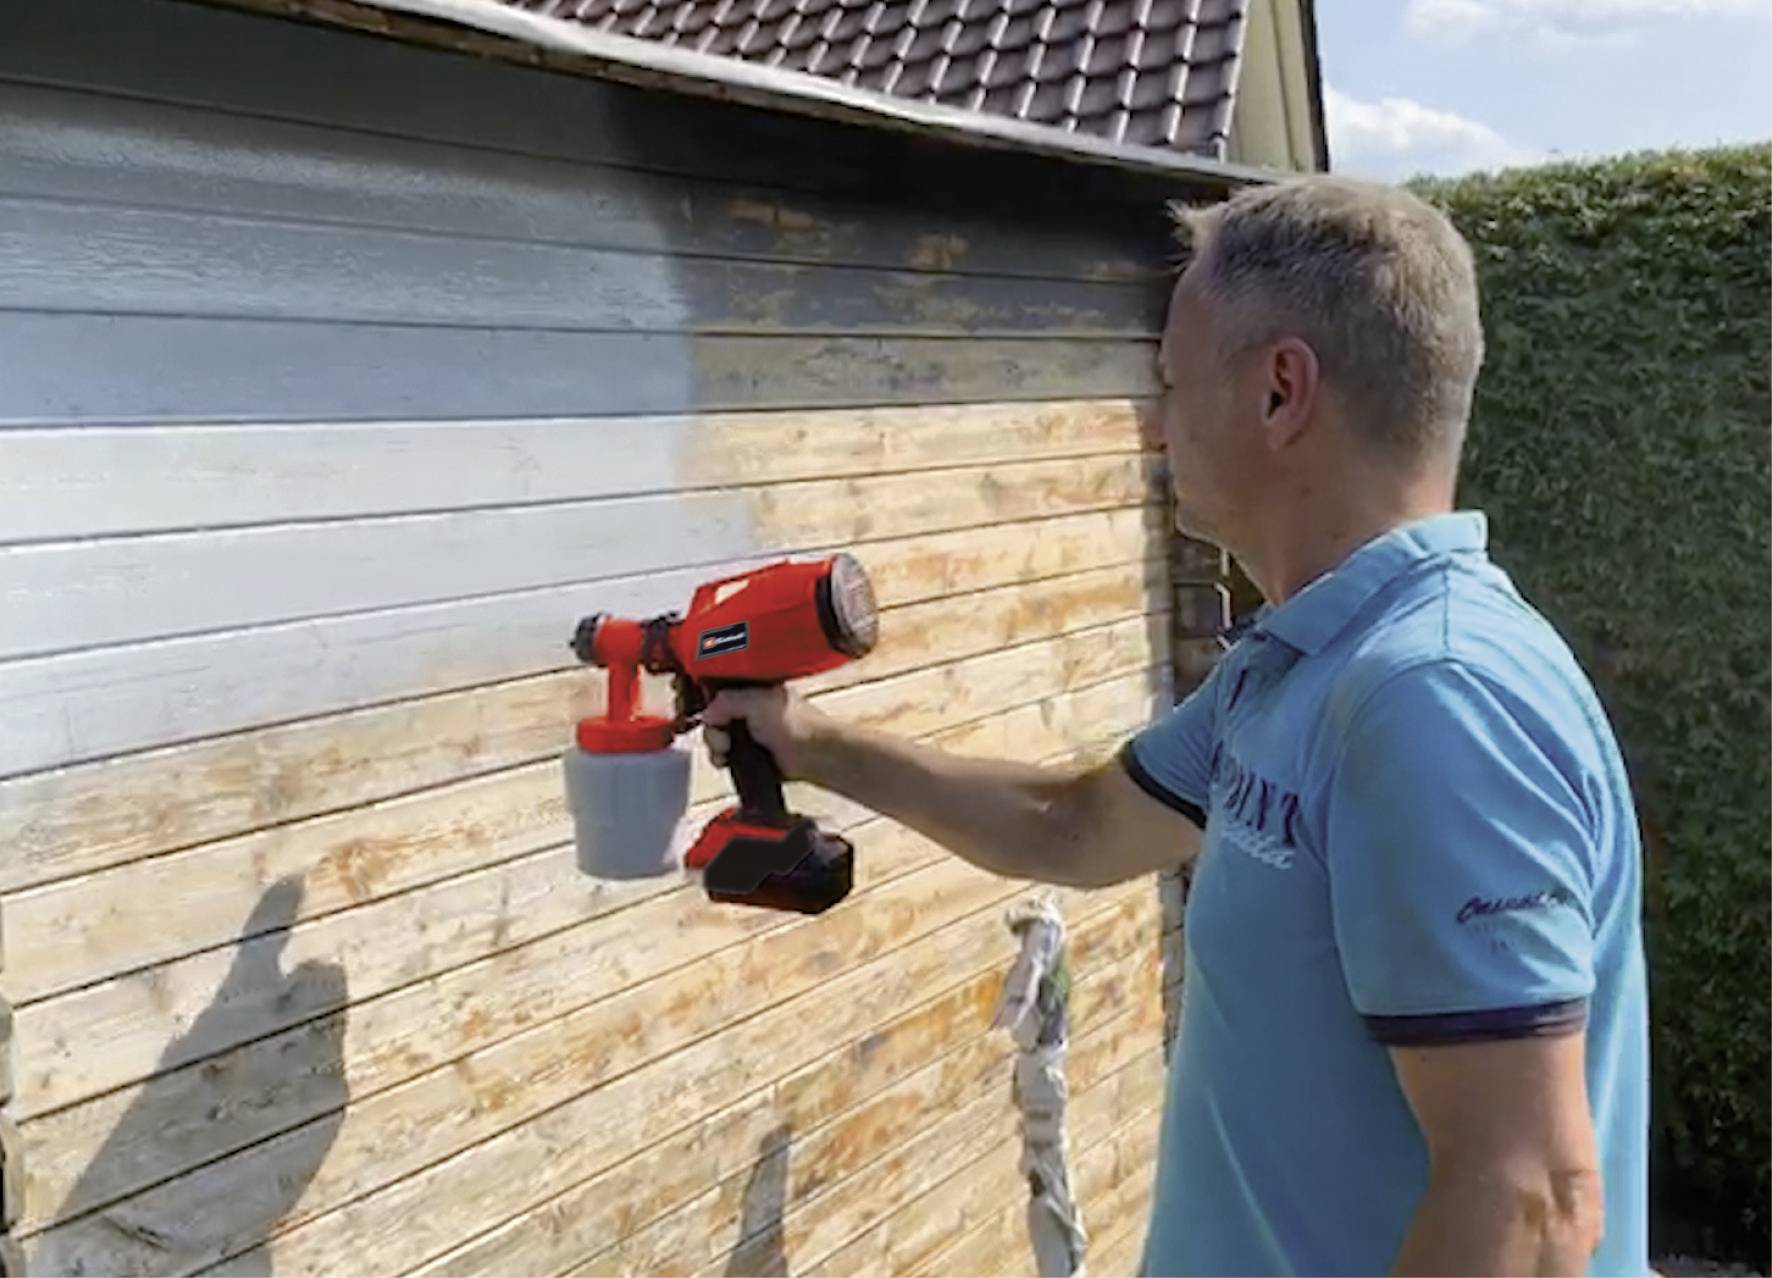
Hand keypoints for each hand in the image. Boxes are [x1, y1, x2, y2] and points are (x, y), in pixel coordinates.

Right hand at [702, 685, 831, 780]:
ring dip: (717, 747)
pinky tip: (729, 762)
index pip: (719, 695)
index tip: (713, 719)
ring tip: (727, 752)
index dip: (711, 708)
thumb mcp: (755, 701)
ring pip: (718, 740)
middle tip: (724, 739)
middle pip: (715, 720)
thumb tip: (708, 713)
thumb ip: (726, 701)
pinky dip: (723, 760)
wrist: (813, 755)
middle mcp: (751, 712)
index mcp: (754, 692)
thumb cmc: (797, 725)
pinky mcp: (751, 756)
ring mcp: (751, 735)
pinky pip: (726, 758)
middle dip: (713, 731)